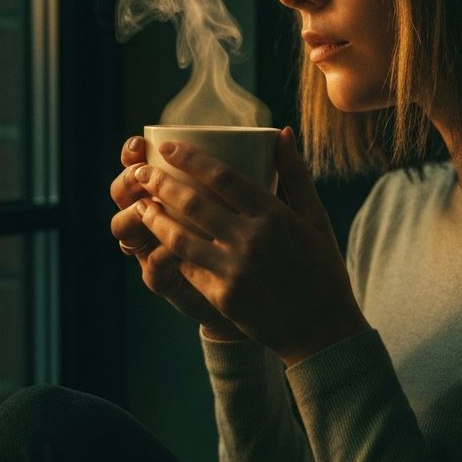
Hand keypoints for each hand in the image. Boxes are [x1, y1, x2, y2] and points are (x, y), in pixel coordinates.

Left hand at [132, 127, 369, 364]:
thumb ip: (295, 174)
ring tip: (139, 205)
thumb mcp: (316, 218)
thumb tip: (282, 131)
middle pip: (193, 203)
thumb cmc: (322, 268)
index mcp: (274, 215)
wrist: (322, 330)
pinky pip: (188, 268)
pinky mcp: (223, 297)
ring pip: (180, 237)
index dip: (189, 158)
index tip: (166, 148)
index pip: (222, 176)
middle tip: (141, 171)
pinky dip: (170, 253)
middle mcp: (251, 240)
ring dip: (155, 218)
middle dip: (160, 183)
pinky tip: (156, 242)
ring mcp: (234, 270)